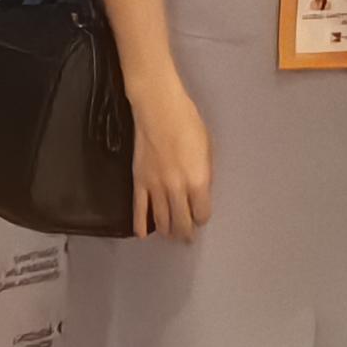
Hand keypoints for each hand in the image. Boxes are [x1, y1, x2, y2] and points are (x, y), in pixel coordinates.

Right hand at [129, 78, 212, 243]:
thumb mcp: (207, 149)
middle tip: (186, 237)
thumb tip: (201, 191)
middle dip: (185, 232)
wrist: (159, 109)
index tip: (200, 218)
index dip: (201, 218)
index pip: (201, 214)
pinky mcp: (139, 182)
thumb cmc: (187, 123)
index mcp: (197, 180)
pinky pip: (139, 209)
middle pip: (181, 222)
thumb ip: (204, 175)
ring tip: (170, 234)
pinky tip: (143, 233)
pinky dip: (140, 224)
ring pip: (161, 220)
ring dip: (167, 231)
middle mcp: (177, 189)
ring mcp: (155, 187)